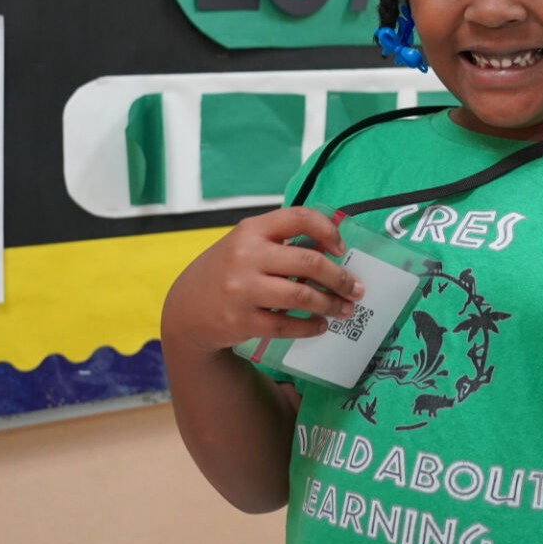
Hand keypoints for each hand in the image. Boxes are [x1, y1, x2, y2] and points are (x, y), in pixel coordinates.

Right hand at [161, 206, 365, 355]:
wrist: (186, 309)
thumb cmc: (227, 272)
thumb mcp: (246, 246)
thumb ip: (280, 243)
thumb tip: (331, 251)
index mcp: (251, 230)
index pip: (299, 217)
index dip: (328, 230)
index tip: (341, 248)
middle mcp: (246, 255)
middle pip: (309, 262)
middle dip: (340, 278)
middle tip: (356, 289)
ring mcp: (242, 289)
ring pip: (302, 296)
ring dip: (330, 304)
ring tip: (344, 310)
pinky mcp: (241, 321)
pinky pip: (286, 325)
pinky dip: (310, 326)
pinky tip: (320, 326)